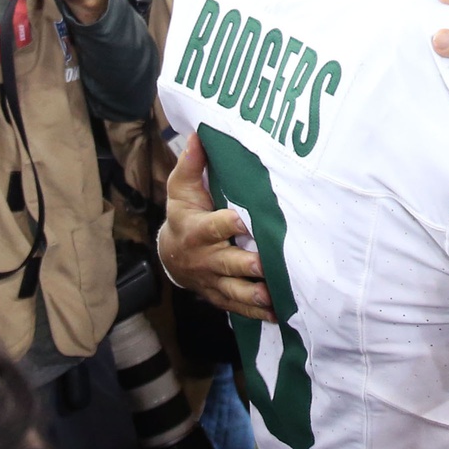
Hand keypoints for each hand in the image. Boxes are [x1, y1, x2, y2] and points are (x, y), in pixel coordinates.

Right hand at [159, 135, 275, 321]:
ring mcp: (214, 280)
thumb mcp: (181, 188)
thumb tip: (200, 133)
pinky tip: (277, 315)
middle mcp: (206, 257)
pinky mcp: (221, 295)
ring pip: (235, 290)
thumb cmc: (183, 213)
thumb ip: (192, 164)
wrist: (171, 255)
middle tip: (265, 266)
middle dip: (246, 265)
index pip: (214, 226)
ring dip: (253, 295)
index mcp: (197, 230)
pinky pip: (239, 306)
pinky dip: (257, 313)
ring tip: (273, 297)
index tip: (244, 220)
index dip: (228, 224)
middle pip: (228, 263)